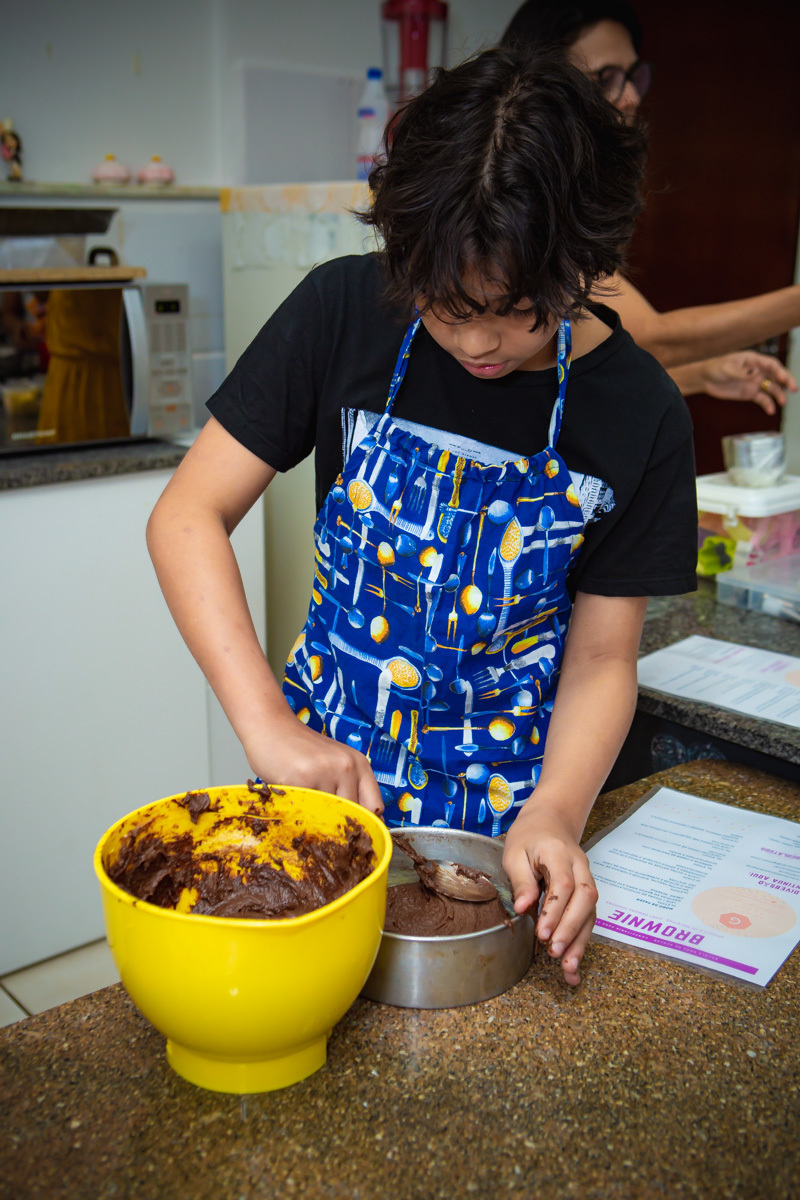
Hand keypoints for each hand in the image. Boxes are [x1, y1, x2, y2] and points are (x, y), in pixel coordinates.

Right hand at [243, 709, 384, 816]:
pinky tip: (291, 802)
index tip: (353, 834)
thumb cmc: (302, 750)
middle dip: (338, 827)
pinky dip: (298, 813)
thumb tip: (363, 826)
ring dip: (316, 821)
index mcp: (359, 763)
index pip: (375, 806)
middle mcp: (346, 766)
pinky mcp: (300, 778)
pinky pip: (304, 810)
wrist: (271, 726)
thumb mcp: (335, 762)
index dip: (365, 824)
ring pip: (328, 816)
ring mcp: (324, 772)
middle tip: (322, 827)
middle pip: (352, 815)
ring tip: (305, 811)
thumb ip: (349, 788)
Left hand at [502, 801, 597, 985]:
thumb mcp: (514, 852)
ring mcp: (587, 879)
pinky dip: (582, 941)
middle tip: (555, 952)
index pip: (563, 883)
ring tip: (569, 968)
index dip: (555, 910)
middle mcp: (579, 867)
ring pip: (591, 911)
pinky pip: (589, 917)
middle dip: (571, 928)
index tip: (542, 933)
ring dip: (581, 940)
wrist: (550, 821)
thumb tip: (523, 908)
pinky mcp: (587, 892)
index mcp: (558, 853)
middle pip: (585, 898)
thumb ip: (521, 880)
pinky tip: (573, 964)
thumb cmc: (528, 837)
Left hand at [700, 351, 796, 413]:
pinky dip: (767, 404)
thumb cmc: (715, 368)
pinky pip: (762, 399)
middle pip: (776, 375)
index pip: (771, 364)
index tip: (784, 378)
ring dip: (778, 394)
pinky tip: (771, 411)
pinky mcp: (750, 393)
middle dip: (786, 381)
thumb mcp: (726, 368)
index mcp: (753, 360)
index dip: (779, 370)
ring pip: (771, 388)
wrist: (705, 379)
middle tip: (794, 388)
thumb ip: (741, 372)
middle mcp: (757, 371)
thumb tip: (754, 374)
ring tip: (782, 402)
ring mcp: (755, 382)